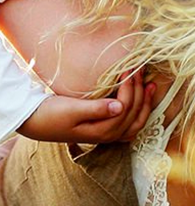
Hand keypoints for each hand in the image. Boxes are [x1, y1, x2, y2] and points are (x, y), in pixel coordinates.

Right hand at [18, 70, 154, 143]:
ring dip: (145, 102)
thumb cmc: (50, 114)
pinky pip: (130, 123)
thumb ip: (96, 109)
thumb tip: (120, 107)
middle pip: (133, 113)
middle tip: (140, 70)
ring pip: (136, 121)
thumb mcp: (71, 110)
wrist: (33, 121)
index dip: (130, 88)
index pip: (125, 108)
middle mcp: (109, 136)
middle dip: (139, 90)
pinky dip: (139, 112)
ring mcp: (108, 134)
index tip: (129, 69)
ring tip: (150, 84)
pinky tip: (143, 101)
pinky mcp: (105, 129)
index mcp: (101, 132)